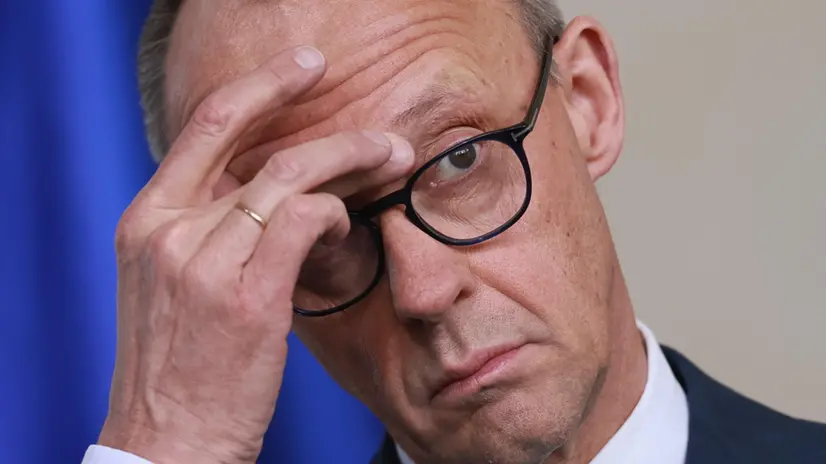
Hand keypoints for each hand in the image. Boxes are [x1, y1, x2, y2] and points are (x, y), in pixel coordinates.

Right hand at [98, 46, 412, 463]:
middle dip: (324, 120)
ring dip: (351, 163)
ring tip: (390, 161)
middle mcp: (168, 228)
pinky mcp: (246, 295)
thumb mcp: (175, 283)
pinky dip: (336, 215)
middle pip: (257, 142)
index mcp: (146, 220)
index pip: (204, 127)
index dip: (260, 90)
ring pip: (290, 176)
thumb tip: (274, 194)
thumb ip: (210, 230)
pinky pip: (304, 220)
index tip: (302, 74)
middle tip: (377, 128)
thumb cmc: (182, 366)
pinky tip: (348, 228)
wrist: (166, 440)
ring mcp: (204, 259)